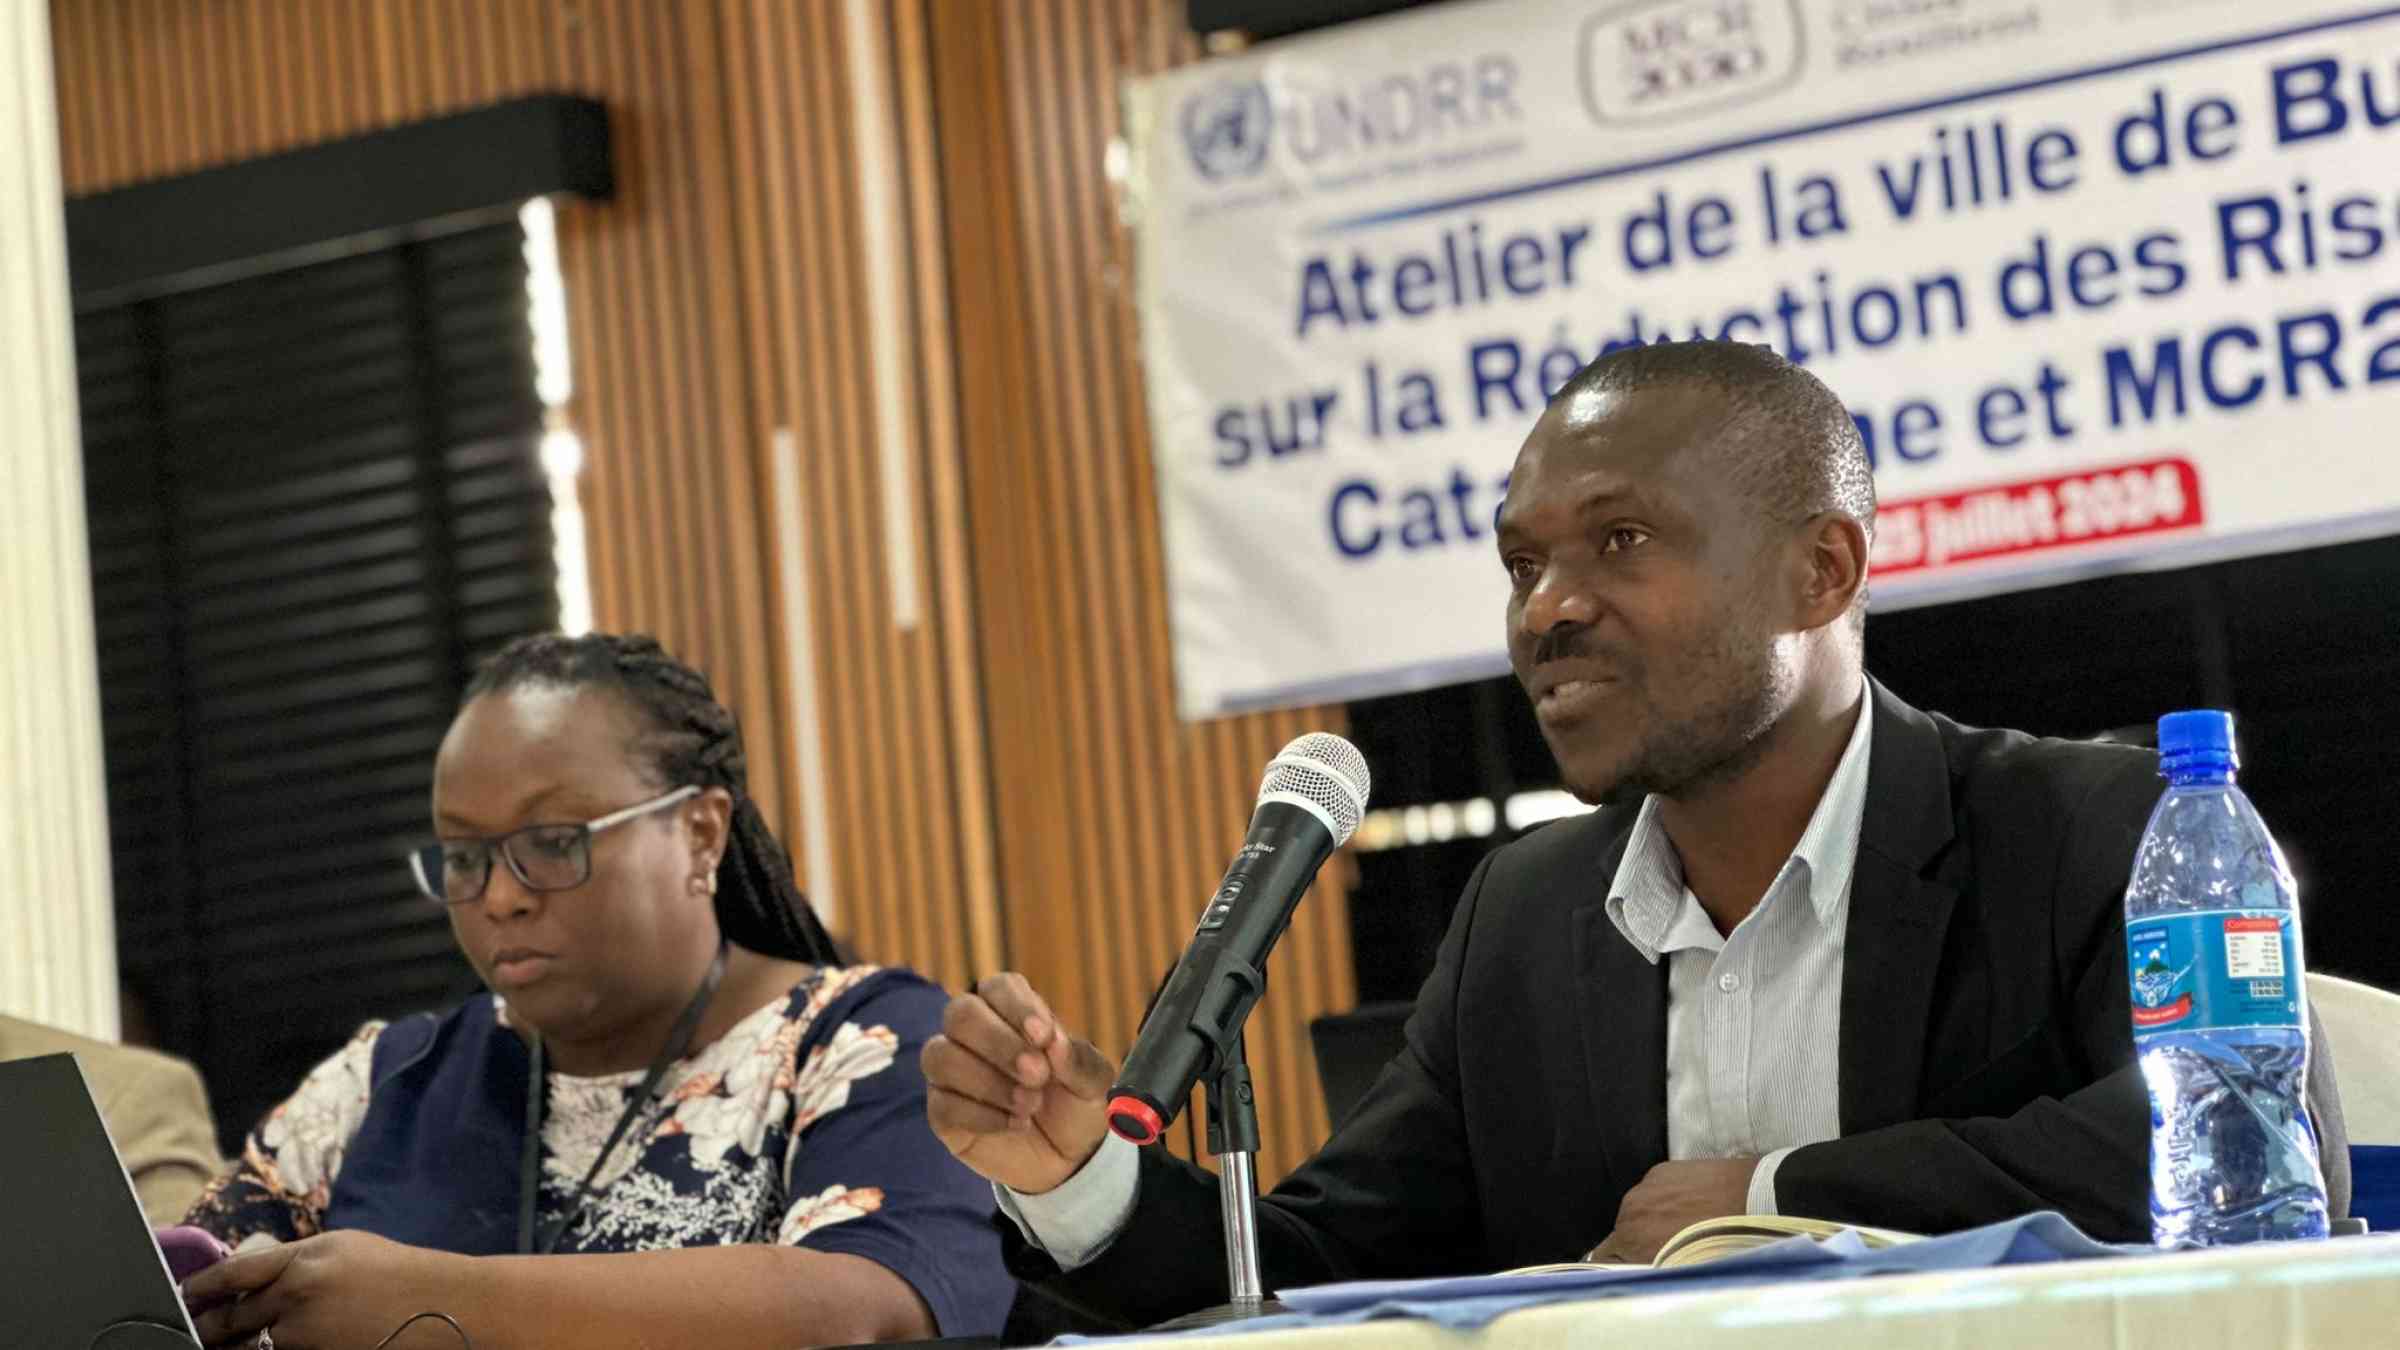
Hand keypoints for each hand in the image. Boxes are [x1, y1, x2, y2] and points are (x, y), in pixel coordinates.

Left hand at [183, 1230, 474, 1348]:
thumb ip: (295, 1261)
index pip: (233, 1273)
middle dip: (204, 1327)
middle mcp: (296, 1295)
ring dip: (227, 1349)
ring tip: (216, 1345)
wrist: (441, 1306)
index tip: (186, 1294)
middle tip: (191, 1330)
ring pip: (244, 1348)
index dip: (202, 1286)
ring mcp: (305, 1334)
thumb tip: (251, 1277)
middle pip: (230, 1318)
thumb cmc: (397, 1273)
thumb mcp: (344, 1249)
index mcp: (303, 1259)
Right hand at [923, 973, 1115, 1194]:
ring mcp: (952, 1072)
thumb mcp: (1093, 1082)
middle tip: (1037, 1075)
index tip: (1044, 1036)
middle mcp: (974, 1033)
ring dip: (988, 1081)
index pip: (998, 987)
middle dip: (998, 1043)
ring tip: (1029, 1105)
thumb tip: (1053, 1043)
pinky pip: (943, 1103)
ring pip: (941, 1056)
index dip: (1017, 1007)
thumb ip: (1078, 1060)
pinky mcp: (942, 1111)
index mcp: (1011, 1012)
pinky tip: (1015, 1124)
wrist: (1068, 1158)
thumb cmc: (1076, 1103)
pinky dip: (982, 1115)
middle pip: (961, 1014)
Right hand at [1588, 1157, 1759, 1263]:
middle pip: (1621, 1234)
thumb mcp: (1683, 1269)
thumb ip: (1652, 1271)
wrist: (1754, 1199)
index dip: (1619, 1267)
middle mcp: (1630, 1211)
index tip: (1634, 1271)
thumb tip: (1640, 1274)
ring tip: (1685, 1226)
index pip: (1603, 1259)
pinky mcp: (1661, 1170)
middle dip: (1638, 1244)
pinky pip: (1653, 1191)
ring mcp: (1645, 1187)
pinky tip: (1691, 1206)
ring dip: (1651, 1220)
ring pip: (1638, 1211)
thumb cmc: (1724, 1243)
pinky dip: (1666, 1200)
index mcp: (1631, 1240)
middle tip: (1669, 1250)